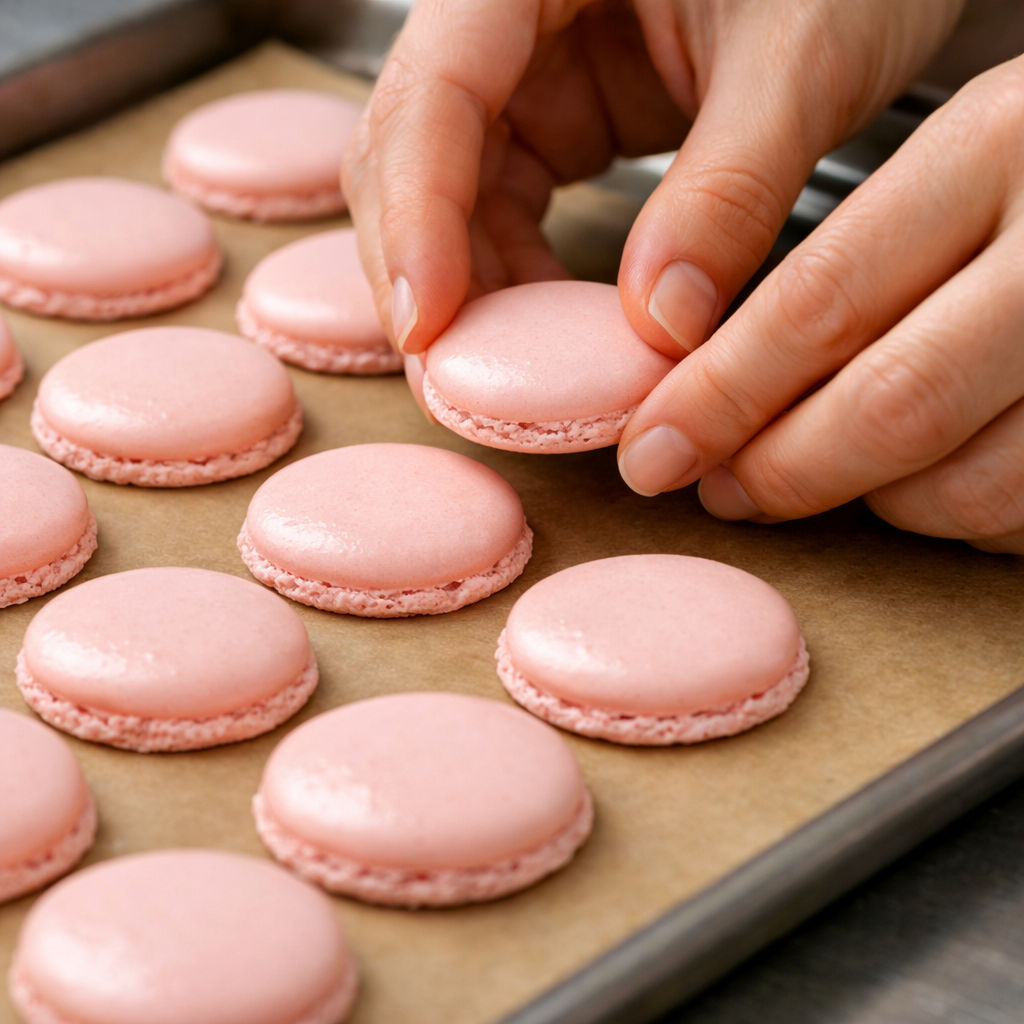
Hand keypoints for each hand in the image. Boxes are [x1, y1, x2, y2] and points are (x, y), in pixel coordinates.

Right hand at [342, 0, 959, 352]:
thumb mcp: (801, 60)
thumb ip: (730, 188)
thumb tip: (662, 325)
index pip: (438, 90)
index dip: (417, 214)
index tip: (429, 325)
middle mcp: (507, 18)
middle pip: (410, 151)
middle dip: (420, 270)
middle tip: (450, 379)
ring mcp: (528, 75)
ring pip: (448, 194)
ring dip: (468, 291)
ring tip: (505, 377)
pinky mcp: (559, 122)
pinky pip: (506, 212)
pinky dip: (518, 283)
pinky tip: (549, 336)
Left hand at [617, 57, 1023, 553]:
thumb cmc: (1011, 131)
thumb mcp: (922, 115)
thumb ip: (777, 211)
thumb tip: (666, 320)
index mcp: (1001, 143)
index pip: (821, 303)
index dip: (721, 397)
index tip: (655, 447)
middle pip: (894, 406)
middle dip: (783, 470)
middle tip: (723, 491)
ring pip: (973, 480)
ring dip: (876, 502)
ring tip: (821, 472)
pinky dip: (962, 514)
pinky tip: (920, 478)